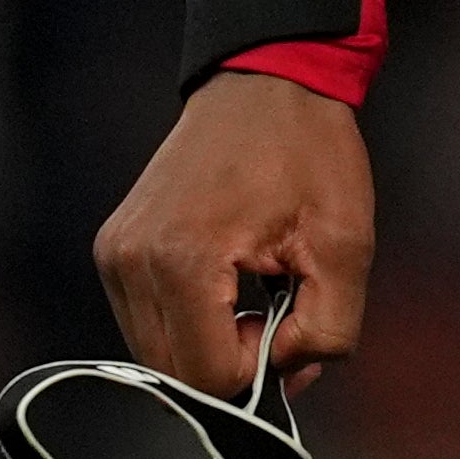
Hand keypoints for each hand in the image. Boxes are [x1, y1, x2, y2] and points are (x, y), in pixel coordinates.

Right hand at [99, 69, 375, 388]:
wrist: (266, 81)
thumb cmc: (308, 151)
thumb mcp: (346, 244)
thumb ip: (329, 331)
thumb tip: (286, 376)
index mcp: (184, 260)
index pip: (210, 377)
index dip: (260, 366)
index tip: (285, 312)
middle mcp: (133, 262)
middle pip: (177, 375)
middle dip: (231, 361)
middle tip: (271, 305)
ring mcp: (115, 255)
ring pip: (157, 355)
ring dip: (207, 344)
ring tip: (248, 289)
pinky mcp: (114, 249)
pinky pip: (146, 322)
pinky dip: (187, 322)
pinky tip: (222, 282)